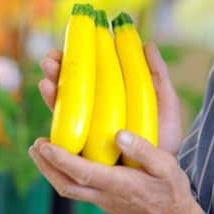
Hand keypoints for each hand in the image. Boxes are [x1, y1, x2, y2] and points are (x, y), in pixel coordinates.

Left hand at [29, 131, 203, 213]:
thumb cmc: (171, 189)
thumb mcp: (166, 166)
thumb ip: (144, 150)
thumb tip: (119, 134)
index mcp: (119, 184)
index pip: (83, 172)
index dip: (61, 159)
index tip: (45, 145)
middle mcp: (106, 195)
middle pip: (66, 184)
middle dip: (47, 166)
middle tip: (34, 146)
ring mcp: (103, 200)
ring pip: (69, 189)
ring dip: (51, 171)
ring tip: (41, 152)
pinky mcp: (105, 200)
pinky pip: (77, 189)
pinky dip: (64, 175)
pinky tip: (64, 162)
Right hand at [38, 42, 183, 154]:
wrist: (166, 169)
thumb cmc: (165, 133)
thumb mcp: (164, 100)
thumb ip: (156, 74)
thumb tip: (147, 45)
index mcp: (113, 94)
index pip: (91, 71)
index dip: (79, 56)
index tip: (71, 43)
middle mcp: (96, 110)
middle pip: (71, 86)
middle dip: (57, 70)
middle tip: (51, 59)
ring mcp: (87, 130)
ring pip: (63, 107)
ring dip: (51, 92)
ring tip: (46, 80)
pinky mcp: (83, 151)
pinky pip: (64, 136)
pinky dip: (54, 124)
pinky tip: (49, 111)